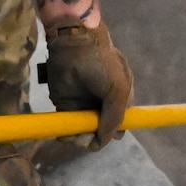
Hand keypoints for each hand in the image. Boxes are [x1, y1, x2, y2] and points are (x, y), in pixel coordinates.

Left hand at [39, 21, 133, 147]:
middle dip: (94, 137)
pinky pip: (68, 125)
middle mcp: (102, 104)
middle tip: (87, 136)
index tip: (104, 137)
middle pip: (100, 130)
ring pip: (84, 131)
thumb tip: (107, 139)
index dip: (112, 133)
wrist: (74, 45)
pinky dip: (66, 133)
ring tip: (75, 136)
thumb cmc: (102, 65)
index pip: (119, 124)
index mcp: (119, 99)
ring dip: (80, 137)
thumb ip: (115, 117)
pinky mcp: (66, 105)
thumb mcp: (118, 90)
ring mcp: (84, 105)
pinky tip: (65, 134)